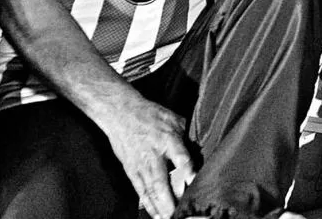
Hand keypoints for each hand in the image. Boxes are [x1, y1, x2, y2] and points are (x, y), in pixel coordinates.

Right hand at [100, 93, 194, 218]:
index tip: (196, 185)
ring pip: (150, 190)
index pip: (181, 158)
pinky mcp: (131, 170)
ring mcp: (141, 165)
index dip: (189, 172)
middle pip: (162, 181)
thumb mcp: (174, 118)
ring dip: (160, 207)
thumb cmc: (151, 114)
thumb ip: (187, 135)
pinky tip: (156, 215)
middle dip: (170, 200)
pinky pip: (140, 191)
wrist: (121, 112)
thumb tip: (200, 149)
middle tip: (179, 214)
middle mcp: (154, 155)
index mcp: (168, 139)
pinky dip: (148, 204)